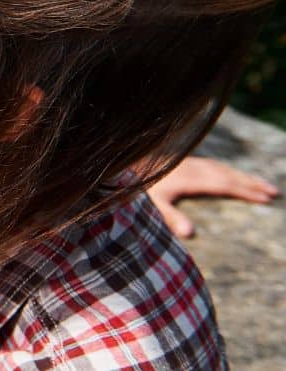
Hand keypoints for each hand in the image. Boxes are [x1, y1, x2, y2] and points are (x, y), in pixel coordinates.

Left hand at [148, 156, 279, 237]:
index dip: (245, 191)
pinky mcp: (185, 162)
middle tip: (274, 192)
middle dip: (251, 184)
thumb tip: (190, 234)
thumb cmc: (139, 189)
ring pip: (223, 168)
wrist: (125, 165)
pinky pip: (214, 165)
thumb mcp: (152, 205)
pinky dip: (229, 171)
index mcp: (190, 179)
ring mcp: (190, 163)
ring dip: (243, 176)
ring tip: (263, 184)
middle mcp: (193, 168)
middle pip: (228, 175)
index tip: (265, 199)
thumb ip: (170, 218)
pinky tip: (235, 176)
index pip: (224, 185)